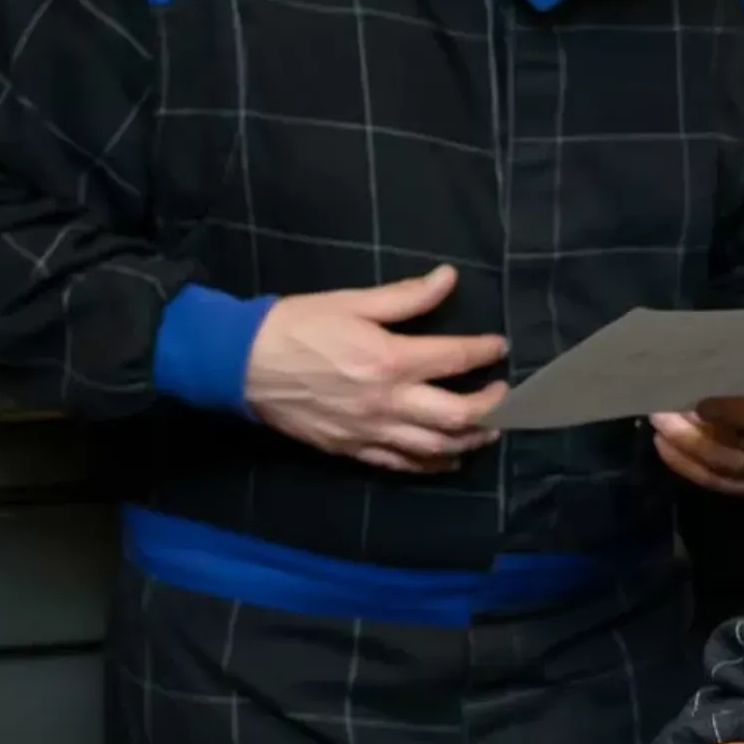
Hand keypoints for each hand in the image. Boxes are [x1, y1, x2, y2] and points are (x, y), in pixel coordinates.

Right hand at [245, 265, 507, 472]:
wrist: (239, 364)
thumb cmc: (295, 327)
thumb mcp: (351, 302)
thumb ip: (405, 297)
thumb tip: (448, 278)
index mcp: (390, 360)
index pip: (456, 359)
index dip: (485, 352)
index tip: (499, 347)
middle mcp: (387, 402)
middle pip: (460, 416)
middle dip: (493, 407)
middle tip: (505, 394)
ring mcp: (371, 431)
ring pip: (437, 448)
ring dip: (472, 440)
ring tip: (490, 429)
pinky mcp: (352, 449)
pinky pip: (403, 465)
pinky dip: (433, 464)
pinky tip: (449, 458)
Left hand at [652, 379, 743, 497]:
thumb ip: (740, 367)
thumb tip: (698, 373)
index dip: (735, 411)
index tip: (699, 402)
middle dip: (697, 433)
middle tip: (662, 414)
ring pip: (729, 466)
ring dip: (689, 448)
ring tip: (661, 427)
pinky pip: (724, 482)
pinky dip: (692, 467)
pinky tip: (668, 449)